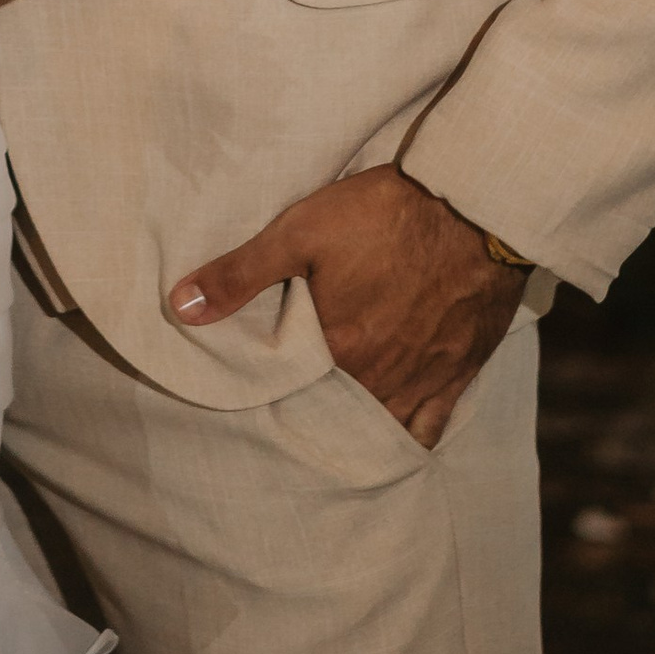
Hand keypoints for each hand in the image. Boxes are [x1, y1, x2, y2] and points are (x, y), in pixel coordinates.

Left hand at [168, 162, 526, 448]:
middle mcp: (379, 380)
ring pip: (380, 428)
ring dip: (355, 435)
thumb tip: (180, 307)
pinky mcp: (457, 373)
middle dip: (313, 419)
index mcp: (338, 351)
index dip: (273, 397)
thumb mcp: (300, 231)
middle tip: (289, 423)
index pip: (291, 395)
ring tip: (330, 437)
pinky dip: (409, 440)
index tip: (254, 401)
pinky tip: (392, 446)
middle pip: (335, 415)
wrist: (474, 206)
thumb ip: (240, 275)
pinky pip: (430, 428)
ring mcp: (422, 381)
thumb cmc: (384, 214)